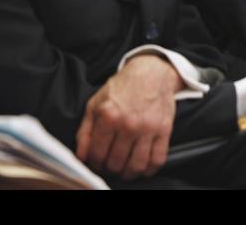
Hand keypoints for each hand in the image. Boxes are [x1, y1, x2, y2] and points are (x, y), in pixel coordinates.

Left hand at [76, 54, 183, 179]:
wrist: (152, 72)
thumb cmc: (122, 88)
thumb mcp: (95, 103)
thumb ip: (85, 131)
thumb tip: (81, 156)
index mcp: (108, 116)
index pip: (96, 155)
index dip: (94, 164)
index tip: (97, 163)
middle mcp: (128, 124)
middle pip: (115, 164)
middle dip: (110, 168)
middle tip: (110, 164)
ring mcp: (148, 128)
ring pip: (135, 166)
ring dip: (128, 173)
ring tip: (125, 169)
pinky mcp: (164, 130)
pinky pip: (157, 159)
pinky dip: (149, 170)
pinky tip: (142, 167)